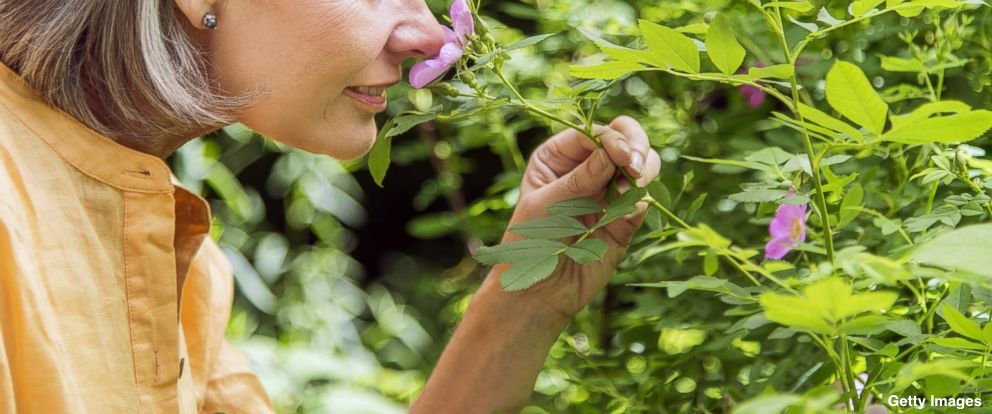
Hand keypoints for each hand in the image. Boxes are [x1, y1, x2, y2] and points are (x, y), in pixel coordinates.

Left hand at [489, 115, 661, 321]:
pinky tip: (625, 216)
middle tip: (637, 169)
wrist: (539, 292)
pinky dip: (640, 203)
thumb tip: (614, 153)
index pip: (594, 133)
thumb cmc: (530, 243)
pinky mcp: (625, 219)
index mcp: (559, 157)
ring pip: (642, 165)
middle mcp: (587, 168)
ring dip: (644, 172)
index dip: (613, 139)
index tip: (622, 156)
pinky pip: (643, 201)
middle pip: (626, 140)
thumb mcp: (548, 205)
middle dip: (637, 148)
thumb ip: (581, 179)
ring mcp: (608, 192)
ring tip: (633, 187)